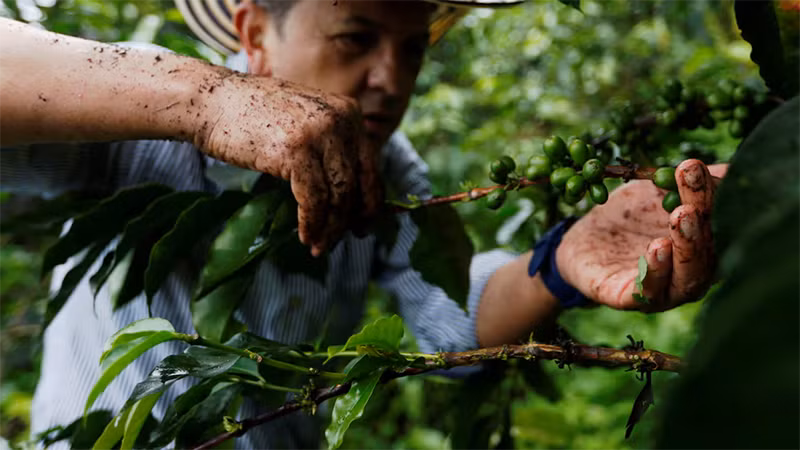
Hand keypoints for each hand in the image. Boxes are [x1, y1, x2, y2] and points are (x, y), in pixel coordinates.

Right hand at [196, 74, 381, 255]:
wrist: (211, 100)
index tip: (361, 225)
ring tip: (318, 247)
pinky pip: (314, 200)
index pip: (370, 166)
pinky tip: (304, 236)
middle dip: (350, 219)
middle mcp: (342, 120)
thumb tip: (347, 197)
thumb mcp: (303, 124)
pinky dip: (311, 223)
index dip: (369, 201)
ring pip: (339, 196)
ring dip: (330, 228)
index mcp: (348, 112)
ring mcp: (321, 134)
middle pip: (358, 183)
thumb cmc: (251, 116)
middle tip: (339, 241)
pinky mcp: (297, 151)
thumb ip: (328, 150)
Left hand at [555, 159, 725, 311]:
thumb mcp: (653, 193)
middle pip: (709, 251)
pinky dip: (655, 271)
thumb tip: (730, 167)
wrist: (579, 243)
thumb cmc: (625, 218)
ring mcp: (664, 292)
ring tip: (682, 216)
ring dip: (688, 245)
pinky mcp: (628, 300)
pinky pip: (647, 292)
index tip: (694, 166)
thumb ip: (684, 183)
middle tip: (693, 195)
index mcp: (704, 247)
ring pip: (688, 277)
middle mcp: (692, 274)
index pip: (721, 224)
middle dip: (704, 219)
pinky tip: (657, 246)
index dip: (713, 195)